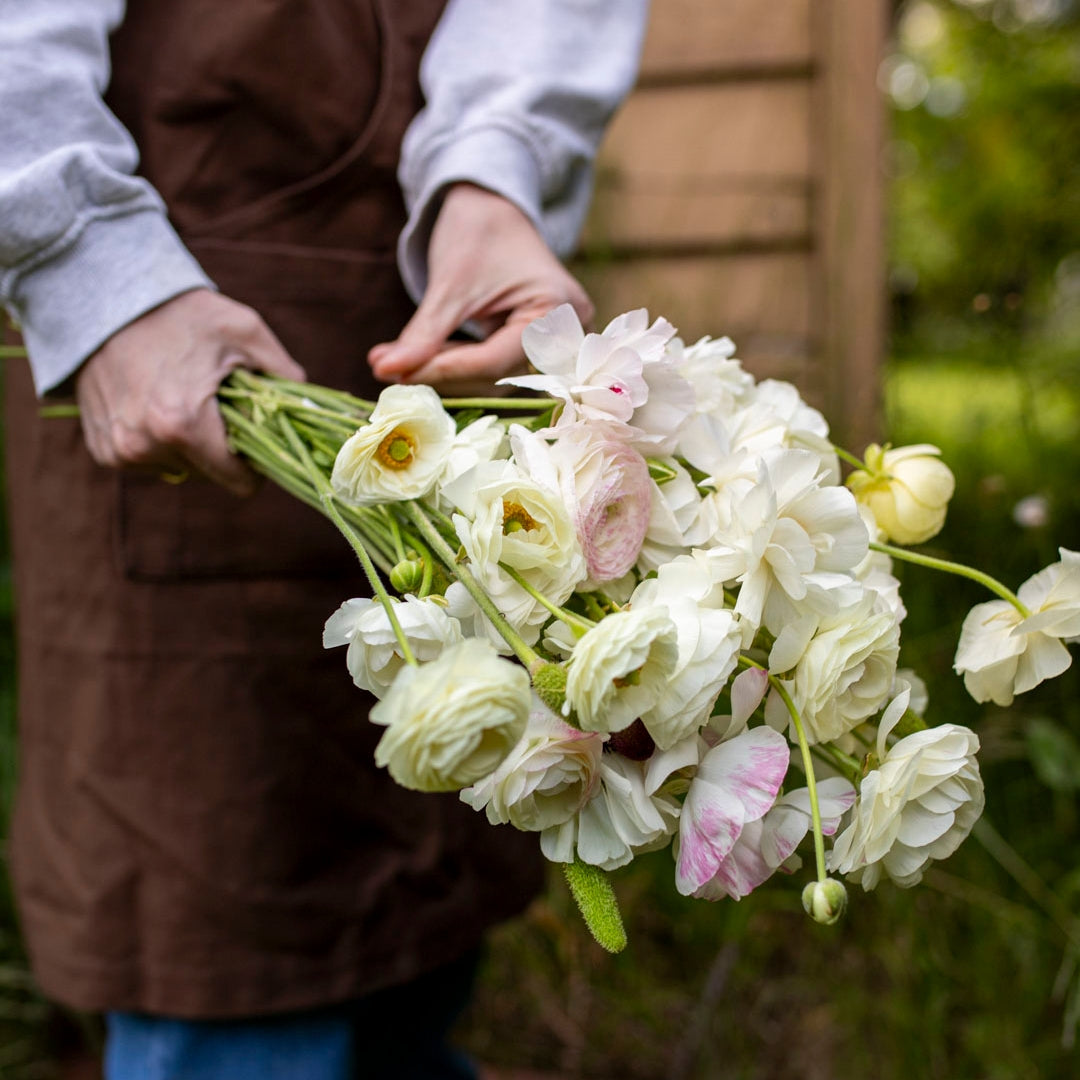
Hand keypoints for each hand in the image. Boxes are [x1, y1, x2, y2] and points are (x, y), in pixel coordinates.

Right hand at [76, 289, 305, 495]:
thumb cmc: (181, 314)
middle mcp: (146, 446)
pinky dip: (162, 442)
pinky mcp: (104, 451)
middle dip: (223, 448)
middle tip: (220, 406)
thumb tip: (312, 407)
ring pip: (182, 470)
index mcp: (182, 425)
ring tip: (187, 399)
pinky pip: (151, 462)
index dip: (258, 464)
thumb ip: (284, 374)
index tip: (259, 437)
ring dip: (192, 446)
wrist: (105, 301)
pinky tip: (159, 404)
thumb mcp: (244, 333)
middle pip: (212, 476)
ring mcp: (120, 452)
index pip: (240, 483)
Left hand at [369, 183, 592, 394]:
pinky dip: (457, 364)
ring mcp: (554, 341)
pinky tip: (419, 358)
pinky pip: (494, 366)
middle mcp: (565, 333)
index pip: (494, 362)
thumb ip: (423, 335)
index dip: (444, 372)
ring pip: (492, 376)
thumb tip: (386, 372)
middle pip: (496, 375)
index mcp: (555, 311)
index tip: (394, 375)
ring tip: (395, 363)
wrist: (493, 207)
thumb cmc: (478, 232)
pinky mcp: (535, 345)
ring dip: (445, 373)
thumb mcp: (450, 284)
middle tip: (388, 371)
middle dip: (441, 374)